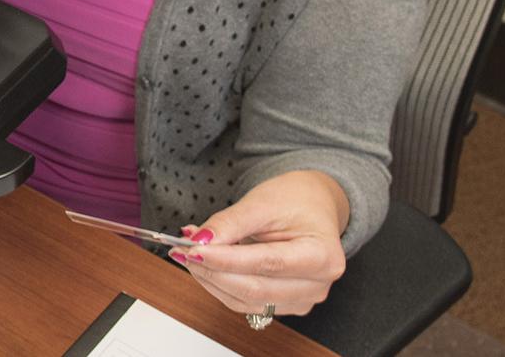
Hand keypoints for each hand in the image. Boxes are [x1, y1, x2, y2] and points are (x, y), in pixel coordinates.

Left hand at [170, 170, 348, 317]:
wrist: (312, 206)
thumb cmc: (295, 200)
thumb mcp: (263, 202)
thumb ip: (231, 223)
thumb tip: (199, 241)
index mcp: (322, 256)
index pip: (267, 263)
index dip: (227, 260)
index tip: (194, 249)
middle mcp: (317, 286)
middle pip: (256, 288)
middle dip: (213, 271)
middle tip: (181, 251)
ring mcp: (302, 299)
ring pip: (246, 300)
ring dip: (211, 279)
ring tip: (188, 253)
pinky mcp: (285, 304)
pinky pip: (246, 302)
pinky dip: (220, 284)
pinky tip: (204, 264)